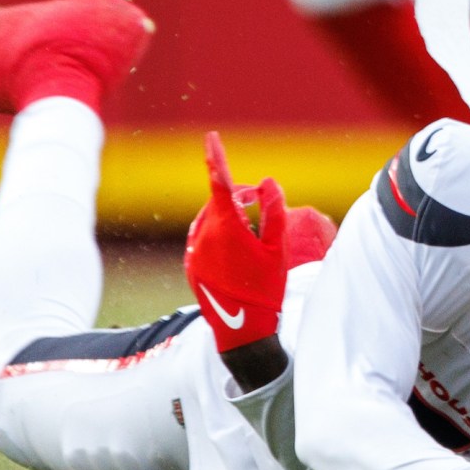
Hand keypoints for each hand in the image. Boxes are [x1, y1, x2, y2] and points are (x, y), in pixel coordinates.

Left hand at [184, 132, 290, 353]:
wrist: (242, 331)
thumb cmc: (266, 288)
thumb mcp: (278, 247)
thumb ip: (274, 210)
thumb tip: (267, 183)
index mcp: (226, 227)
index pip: (219, 183)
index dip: (216, 158)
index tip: (211, 138)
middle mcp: (204, 236)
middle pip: (218, 202)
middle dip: (237, 196)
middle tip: (259, 204)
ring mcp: (194, 252)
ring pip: (211, 221)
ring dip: (228, 217)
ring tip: (251, 233)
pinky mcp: (191, 266)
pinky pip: (204, 240)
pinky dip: (219, 236)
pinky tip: (236, 253)